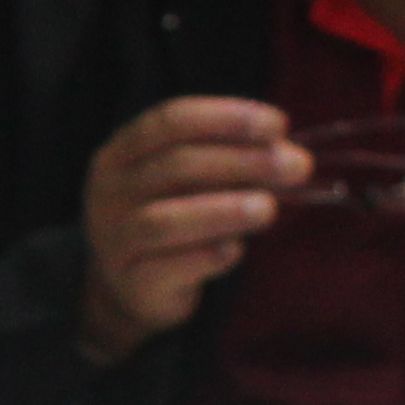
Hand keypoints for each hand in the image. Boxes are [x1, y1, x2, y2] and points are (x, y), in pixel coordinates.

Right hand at [78, 96, 303, 363]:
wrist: (134, 286)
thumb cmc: (175, 216)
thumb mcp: (194, 179)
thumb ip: (232, 160)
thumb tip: (289, 155)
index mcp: (124, 151)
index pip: (171, 121)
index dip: (226, 118)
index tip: (278, 125)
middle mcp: (109, 192)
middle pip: (174, 166)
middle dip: (242, 162)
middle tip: (295, 167)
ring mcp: (113, 239)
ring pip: (164, 220)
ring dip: (223, 210)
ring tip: (268, 209)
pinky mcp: (130, 283)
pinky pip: (168, 268)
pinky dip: (208, 256)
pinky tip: (236, 250)